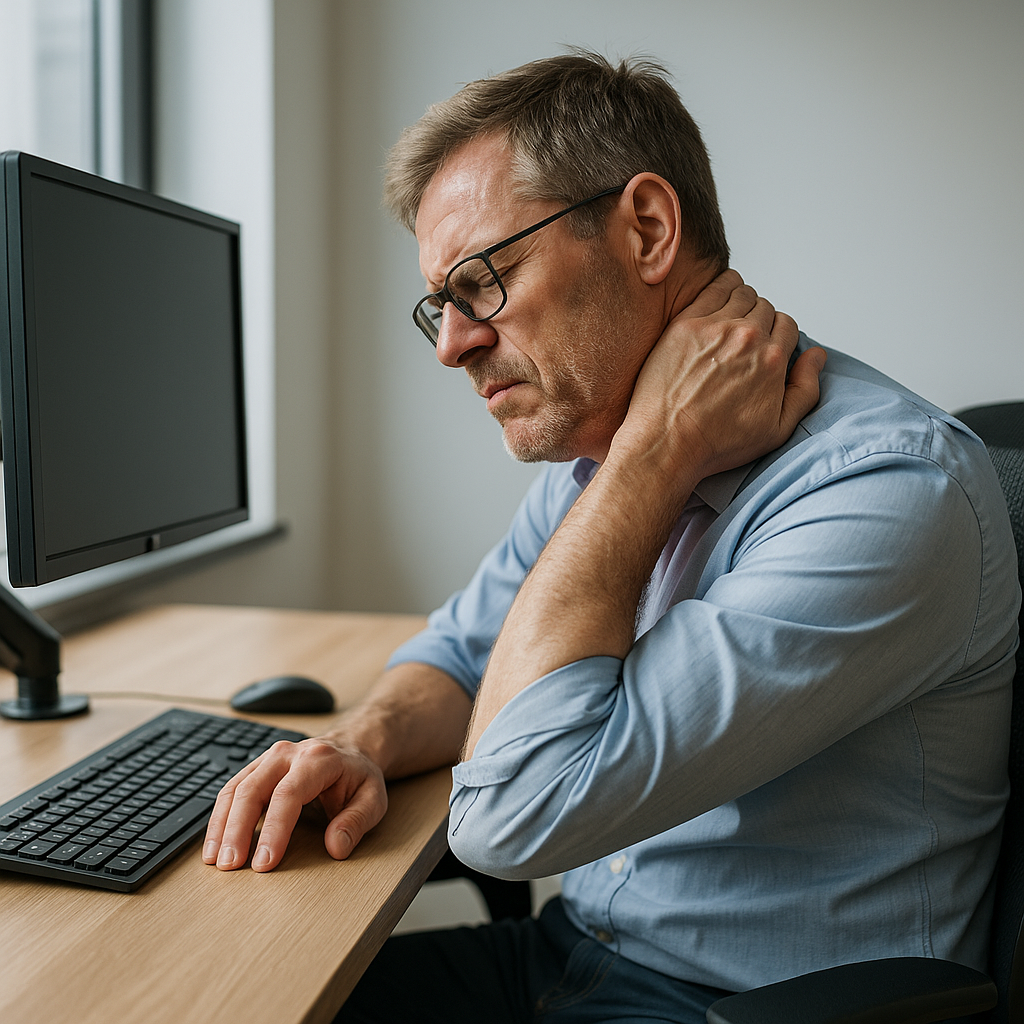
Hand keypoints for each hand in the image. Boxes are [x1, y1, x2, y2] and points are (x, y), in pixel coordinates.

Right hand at [202, 736, 386, 871]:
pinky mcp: (256, 769)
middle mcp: (287, 754)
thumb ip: (356, 822)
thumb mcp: (373, 798)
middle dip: (237, 830)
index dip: (274, 829)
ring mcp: (268, 759)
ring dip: (221, 826)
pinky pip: (231, 791)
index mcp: (318, 759)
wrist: (350, 750)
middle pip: (252, 790)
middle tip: (231, 865)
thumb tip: (336, 847)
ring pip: (235, 789)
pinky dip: (220, 818)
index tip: (264, 862)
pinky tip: (215, 843)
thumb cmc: (358, 776)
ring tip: (215, 860)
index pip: (288, 794)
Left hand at [610, 269, 824, 485]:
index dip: (777, 333)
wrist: (667, 442)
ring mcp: (715, 326)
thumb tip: (817, 355)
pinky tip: (717, 297)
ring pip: (740, 293)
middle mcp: (748, 337)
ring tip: (731, 318)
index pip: (787, 325)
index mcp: (773, 359)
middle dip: (759, 319)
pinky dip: (721, 288)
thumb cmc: (717, 442)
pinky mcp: (686, 323)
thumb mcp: (777, 429)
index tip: (764, 344)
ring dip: (741, 301)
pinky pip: (713, 289)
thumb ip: (805, 389)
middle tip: (743, 337)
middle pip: (764, 308)